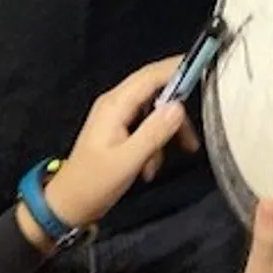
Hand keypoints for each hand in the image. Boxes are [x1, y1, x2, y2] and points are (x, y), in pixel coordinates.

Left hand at [32, 60, 199, 235]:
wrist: (69, 205)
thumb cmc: (95, 183)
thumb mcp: (128, 160)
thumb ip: (154, 132)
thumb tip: (179, 106)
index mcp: (115, 104)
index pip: (150, 76)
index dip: (176, 68)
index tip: (203, 66)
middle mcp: (115, 103)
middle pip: (154, 91)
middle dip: (175, 113)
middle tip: (191, 138)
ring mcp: (116, 116)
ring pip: (152, 112)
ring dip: (162, 136)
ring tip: (159, 163)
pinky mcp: (118, 129)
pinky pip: (145, 126)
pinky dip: (153, 144)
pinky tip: (148, 168)